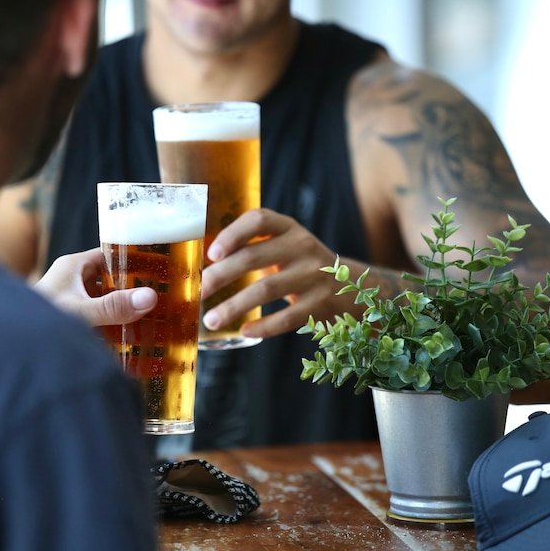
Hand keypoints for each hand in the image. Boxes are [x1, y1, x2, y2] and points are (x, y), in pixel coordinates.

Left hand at [33, 247, 157, 325]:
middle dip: (132, 288)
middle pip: (110, 279)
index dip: (132, 260)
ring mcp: (72, 301)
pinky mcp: (72, 320)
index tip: (157, 268)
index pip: (109, 255)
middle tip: (161, 295)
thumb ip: (114, 307)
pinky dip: (113, 325)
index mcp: (73, 266)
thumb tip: (149, 297)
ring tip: (154, 316)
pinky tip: (132, 336)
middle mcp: (73, 280)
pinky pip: (99, 318)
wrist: (13, 347)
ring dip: (123, 308)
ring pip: (105, 299)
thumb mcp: (81, 312)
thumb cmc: (37, 322)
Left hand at [201, 208, 351, 338]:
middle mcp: (302, 246)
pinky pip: (287, 317)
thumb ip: (251, 248)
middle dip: (220, 276)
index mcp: (288, 228)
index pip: (259, 219)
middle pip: (254, 257)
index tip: (211, 253)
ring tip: (211, 321)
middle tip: (198, 292)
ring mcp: (314, 275)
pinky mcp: (321, 303)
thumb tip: (200, 268)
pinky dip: (264, 326)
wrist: (352, 287)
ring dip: (234, 306)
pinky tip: (244, 331)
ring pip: (266, 289)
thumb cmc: (299, 265)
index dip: (232, 234)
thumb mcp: (283, 246)